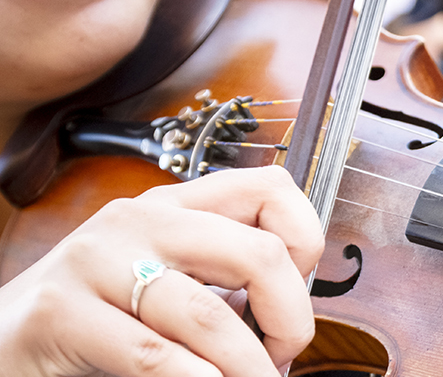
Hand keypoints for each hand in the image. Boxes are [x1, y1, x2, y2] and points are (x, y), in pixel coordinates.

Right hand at [0, 166, 323, 376]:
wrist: (1, 345)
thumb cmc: (96, 323)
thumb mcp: (169, 286)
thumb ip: (224, 285)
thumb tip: (293, 321)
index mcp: (175, 207)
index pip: (271, 189)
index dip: (306, 244)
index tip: (297, 299)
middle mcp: (140, 221)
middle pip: (257, 253)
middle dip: (290, 317)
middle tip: (284, 357)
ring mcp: (96, 261)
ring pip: (208, 316)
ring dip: (247, 368)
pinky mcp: (61, 311)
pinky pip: (153, 355)